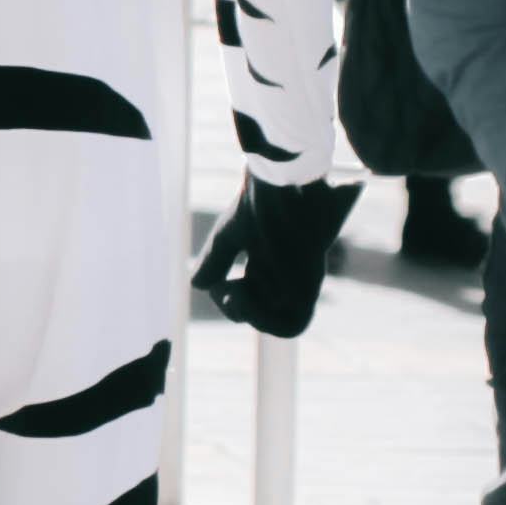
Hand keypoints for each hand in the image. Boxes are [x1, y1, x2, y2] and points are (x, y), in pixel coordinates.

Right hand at [193, 174, 362, 336]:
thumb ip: (215, 260)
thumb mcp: (229, 234)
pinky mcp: (309, 282)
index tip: (218, 284)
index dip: (232, 301)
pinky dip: (265, 319)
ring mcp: (302, 280)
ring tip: (236, 296)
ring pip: (287, 325)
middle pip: (268, 314)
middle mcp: (289, 275)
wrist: (285, 179)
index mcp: (270, 262)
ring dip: (253, 318)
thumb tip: (196, 284)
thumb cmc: (262, 199)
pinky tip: (244, 295)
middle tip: (226, 292)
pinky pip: (295, 323)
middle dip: (238, 311)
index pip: (254, 297)